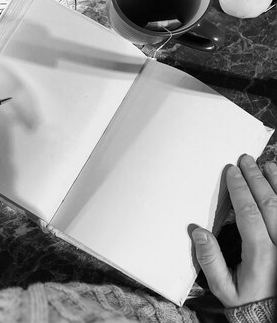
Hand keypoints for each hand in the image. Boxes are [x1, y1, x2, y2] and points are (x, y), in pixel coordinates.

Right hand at [192, 155, 276, 306]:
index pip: (249, 213)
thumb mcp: (222, 286)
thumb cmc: (246, 300)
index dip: (239, 189)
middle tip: (245, 160)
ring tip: (266, 165)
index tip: (231, 171)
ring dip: (276, 184)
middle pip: (270, 204)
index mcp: (261, 255)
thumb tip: (197, 231)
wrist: (272, 316)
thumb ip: (210, 260)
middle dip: (256, 179)